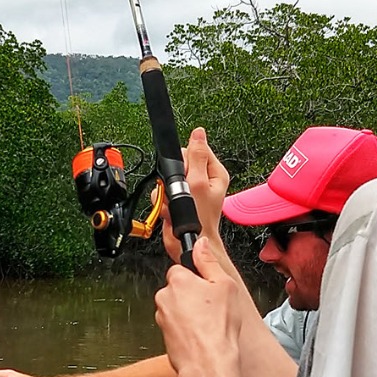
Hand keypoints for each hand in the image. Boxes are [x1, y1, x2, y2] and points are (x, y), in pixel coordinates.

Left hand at [154, 238, 244, 376]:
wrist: (209, 363)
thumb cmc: (217, 328)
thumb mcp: (225, 285)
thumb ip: (209, 261)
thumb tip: (200, 244)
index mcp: (177, 280)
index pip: (182, 268)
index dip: (198, 277)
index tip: (208, 287)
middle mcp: (164, 297)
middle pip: (179, 288)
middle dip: (193, 295)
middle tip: (212, 307)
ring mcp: (162, 318)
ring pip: (177, 308)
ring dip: (189, 313)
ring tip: (209, 324)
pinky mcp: (164, 336)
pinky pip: (176, 326)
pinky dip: (186, 329)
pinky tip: (202, 335)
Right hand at [159, 128, 237, 279]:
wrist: (190, 243)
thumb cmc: (200, 219)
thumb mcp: (199, 182)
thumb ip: (196, 156)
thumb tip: (198, 133)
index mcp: (215, 172)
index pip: (196, 149)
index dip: (186, 160)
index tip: (185, 173)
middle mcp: (203, 180)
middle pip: (179, 163)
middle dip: (174, 178)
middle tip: (181, 191)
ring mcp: (189, 190)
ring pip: (167, 179)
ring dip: (167, 192)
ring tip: (175, 203)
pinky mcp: (177, 200)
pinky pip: (162, 192)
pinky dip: (162, 202)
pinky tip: (171, 210)